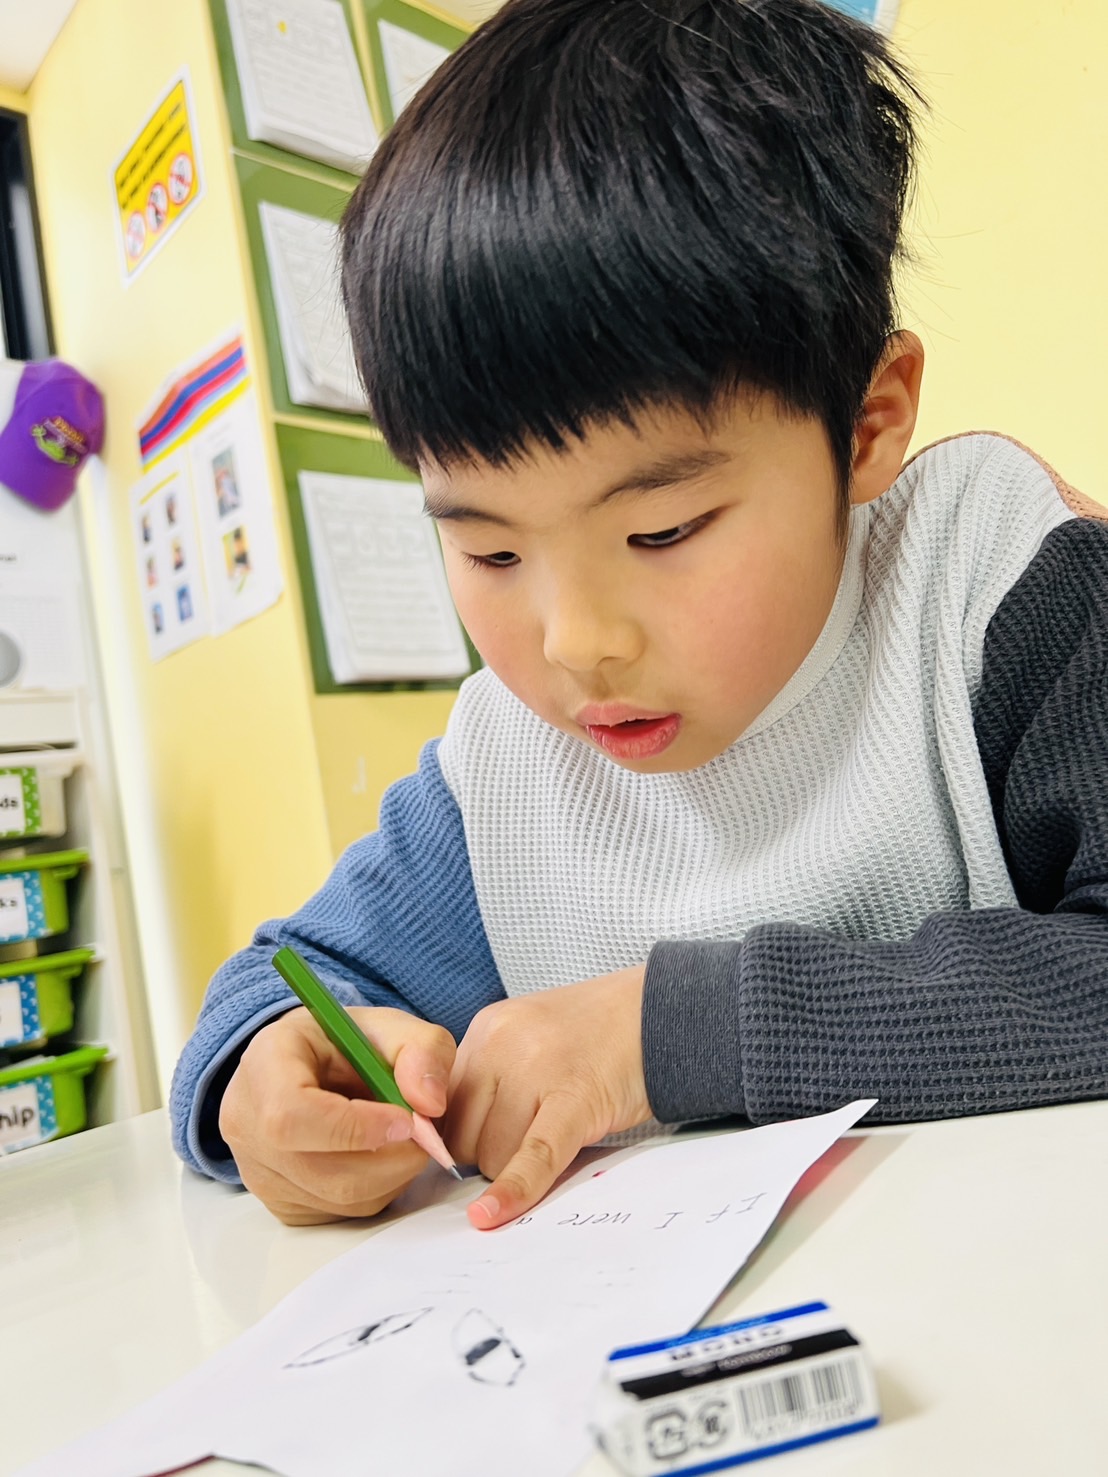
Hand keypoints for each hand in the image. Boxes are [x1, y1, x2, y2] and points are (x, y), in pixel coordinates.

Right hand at [219, 1005, 455, 1224]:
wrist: (311, 1067)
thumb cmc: (345, 1044)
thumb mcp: (391, 1026)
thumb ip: (422, 1051)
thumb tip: (429, 1105)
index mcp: (264, 1063)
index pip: (292, 1114)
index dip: (355, 1128)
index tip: (406, 1120)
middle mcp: (245, 1122)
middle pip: (318, 1169)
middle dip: (389, 1157)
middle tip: (422, 1134)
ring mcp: (255, 1170)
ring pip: (336, 1198)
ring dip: (390, 1176)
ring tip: (402, 1140)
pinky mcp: (278, 1202)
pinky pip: (337, 1214)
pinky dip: (375, 1192)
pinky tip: (379, 1158)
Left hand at [442, 967, 649, 1229]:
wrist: (660, 1010)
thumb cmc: (593, 1034)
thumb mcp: (527, 1035)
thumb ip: (489, 1076)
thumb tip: (450, 1145)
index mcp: (487, 1027)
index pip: (442, 1105)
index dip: (455, 1138)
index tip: (467, 1155)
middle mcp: (502, 1043)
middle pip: (463, 1135)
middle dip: (488, 1154)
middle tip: (529, 1137)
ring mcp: (537, 1067)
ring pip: (493, 1154)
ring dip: (516, 1166)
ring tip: (555, 1134)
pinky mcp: (577, 1098)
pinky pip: (534, 1155)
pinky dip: (513, 1190)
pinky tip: (490, 1215)